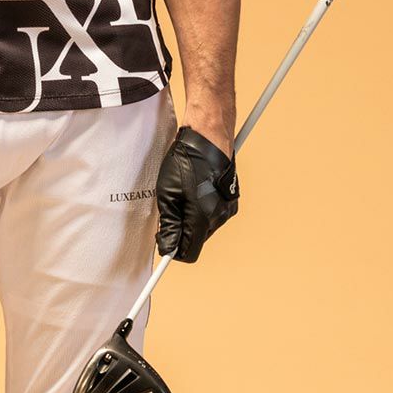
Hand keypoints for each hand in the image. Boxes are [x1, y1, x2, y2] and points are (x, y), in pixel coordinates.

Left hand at [154, 126, 239, 262]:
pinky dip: (200, 210)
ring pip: (203, 229)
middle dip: (180, 231)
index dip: (172, 249)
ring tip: (182, 195)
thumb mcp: (167, 194)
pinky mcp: (230, 202)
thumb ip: (169, 225)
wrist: (209, 138)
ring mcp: (227, 210)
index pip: (188, 253)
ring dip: (190, 220)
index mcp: (202, 218)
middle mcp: (219, 218)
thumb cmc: (187, 161)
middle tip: (169, 208)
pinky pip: (212, 217)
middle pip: (195, 241)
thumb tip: (168, 247)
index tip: (162, 238)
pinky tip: (194, 191)